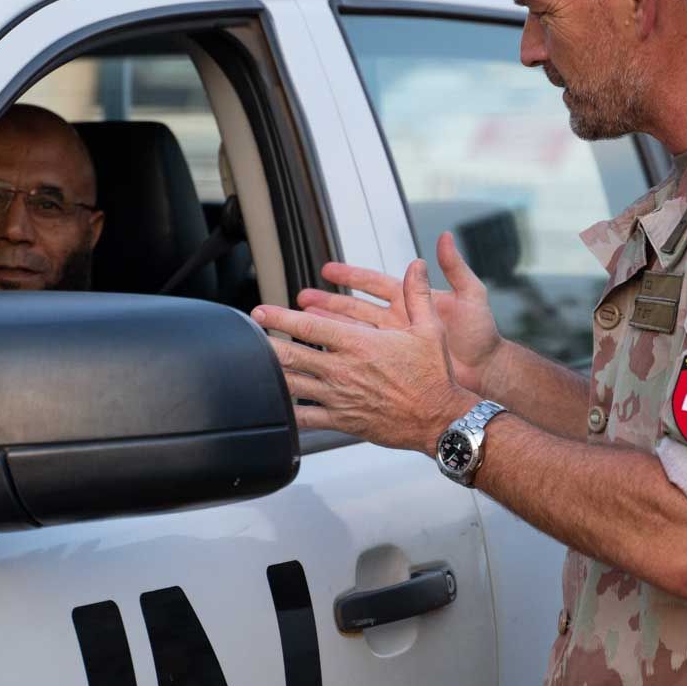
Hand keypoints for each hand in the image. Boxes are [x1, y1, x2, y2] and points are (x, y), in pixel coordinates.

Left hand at [253, 259, 476, 452]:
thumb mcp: (429, 329)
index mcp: (360, 344)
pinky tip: (273, 408)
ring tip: (249, 368)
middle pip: (293, 355)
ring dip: (270, 375)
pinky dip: (286, 413)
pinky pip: (307, 418)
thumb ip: (417, 295)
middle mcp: (344, 370)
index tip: (261, 312)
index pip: (311, 327)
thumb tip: (417, 265)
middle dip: (266, 345)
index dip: (281, 318)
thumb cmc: (434, 375)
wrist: (440, 418)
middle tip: (247, 337)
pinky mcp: (342, 420)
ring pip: (294, 385)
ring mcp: (340, 397)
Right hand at [294, 231, 507, 393]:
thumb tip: (445, 237)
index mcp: (412, 303)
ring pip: (352, 336)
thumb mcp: (471, 297)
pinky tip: (323, 358)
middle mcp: (399, 322)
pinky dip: (344, 359)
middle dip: (327, 303)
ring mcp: (395, 347)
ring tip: (302, 324)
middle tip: (302, 299)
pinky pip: (364, 362)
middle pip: (354, 309)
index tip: (327, 270)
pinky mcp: (395, 368)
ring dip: (328, 330)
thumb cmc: (482, 337)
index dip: (350, 276)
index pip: (374, 283)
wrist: (488, 374)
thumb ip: (455, 268)